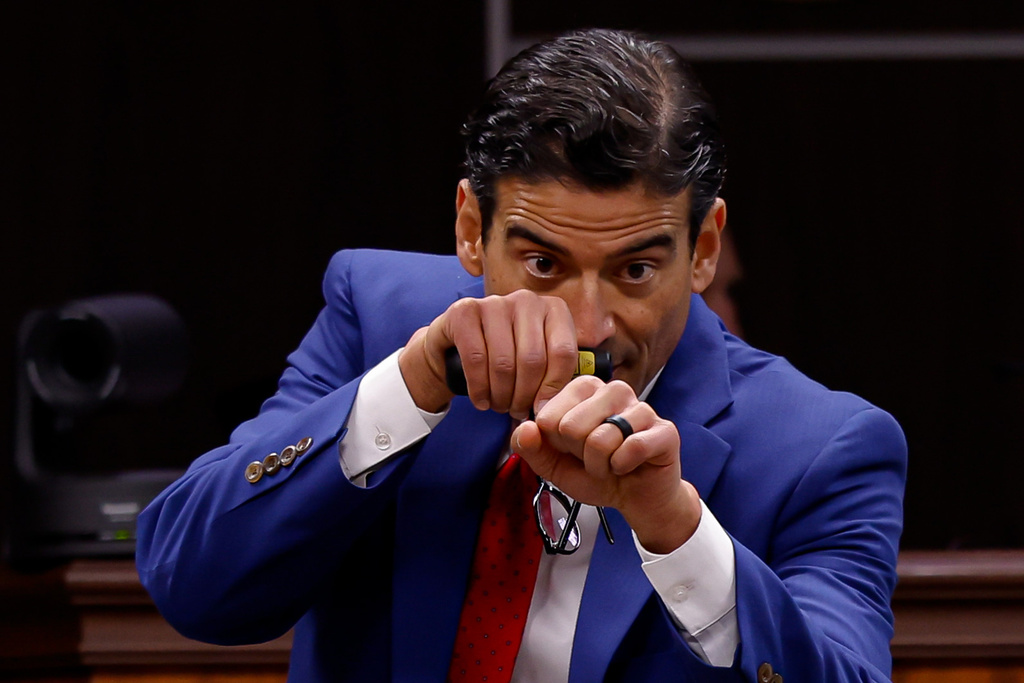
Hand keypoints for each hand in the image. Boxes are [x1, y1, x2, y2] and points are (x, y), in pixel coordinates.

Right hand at [398, 290, 579, 418]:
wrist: (456, 346)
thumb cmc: (506, 358)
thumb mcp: (538, 362)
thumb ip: (556, 377)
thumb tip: (558, 406)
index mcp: (554, 309)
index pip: (564, 353)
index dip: (553, 387)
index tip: (542, 408)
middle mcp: (527, 300)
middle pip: (533, 360)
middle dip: (524, 396)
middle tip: (516, 411)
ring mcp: (494, 302)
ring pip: (504, 362)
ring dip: (501, 395)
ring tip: (499, 406)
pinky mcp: (464, 311)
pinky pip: (476, 359)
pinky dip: (479, 388)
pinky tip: (480, 400)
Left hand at [511, 376, 701, 553]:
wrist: (635, 498)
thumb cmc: (596, 473)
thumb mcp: (553, 465)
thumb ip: (531, 447)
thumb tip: (525, 428)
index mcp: (584, 390)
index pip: (547, 415)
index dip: (556, 444)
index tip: (572, 449)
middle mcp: (613, 390)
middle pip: (571, 426)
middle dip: (579, 455)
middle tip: (594, 458)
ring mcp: (642, 408)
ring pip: (601, 439)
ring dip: (600, 465)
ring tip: (611, 464)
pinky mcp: (664, 430)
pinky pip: (631, 449)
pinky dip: (622, 468)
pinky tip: (629, 466)